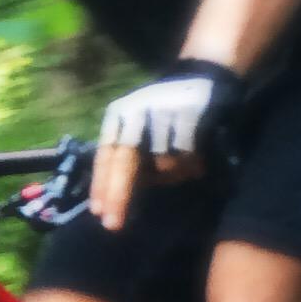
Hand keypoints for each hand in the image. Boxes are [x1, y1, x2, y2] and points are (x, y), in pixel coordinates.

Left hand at [91, 62, 244, 230]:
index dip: (101, 185)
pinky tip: (196, 160)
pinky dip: (191, 165)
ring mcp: (164, 111)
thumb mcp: (136, 128)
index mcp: (118, 115)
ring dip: (172, 175)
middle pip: (125, 161)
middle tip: (112, 225)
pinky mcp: (192, 114)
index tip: (98, 212)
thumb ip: (125, 158)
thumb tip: (114, 199)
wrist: (201, 76)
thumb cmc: (162, 113)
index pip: (106, 155)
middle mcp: (137, 111)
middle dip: (119, 196)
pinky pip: (187, 156)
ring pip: (162, 165)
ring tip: (183, 166)